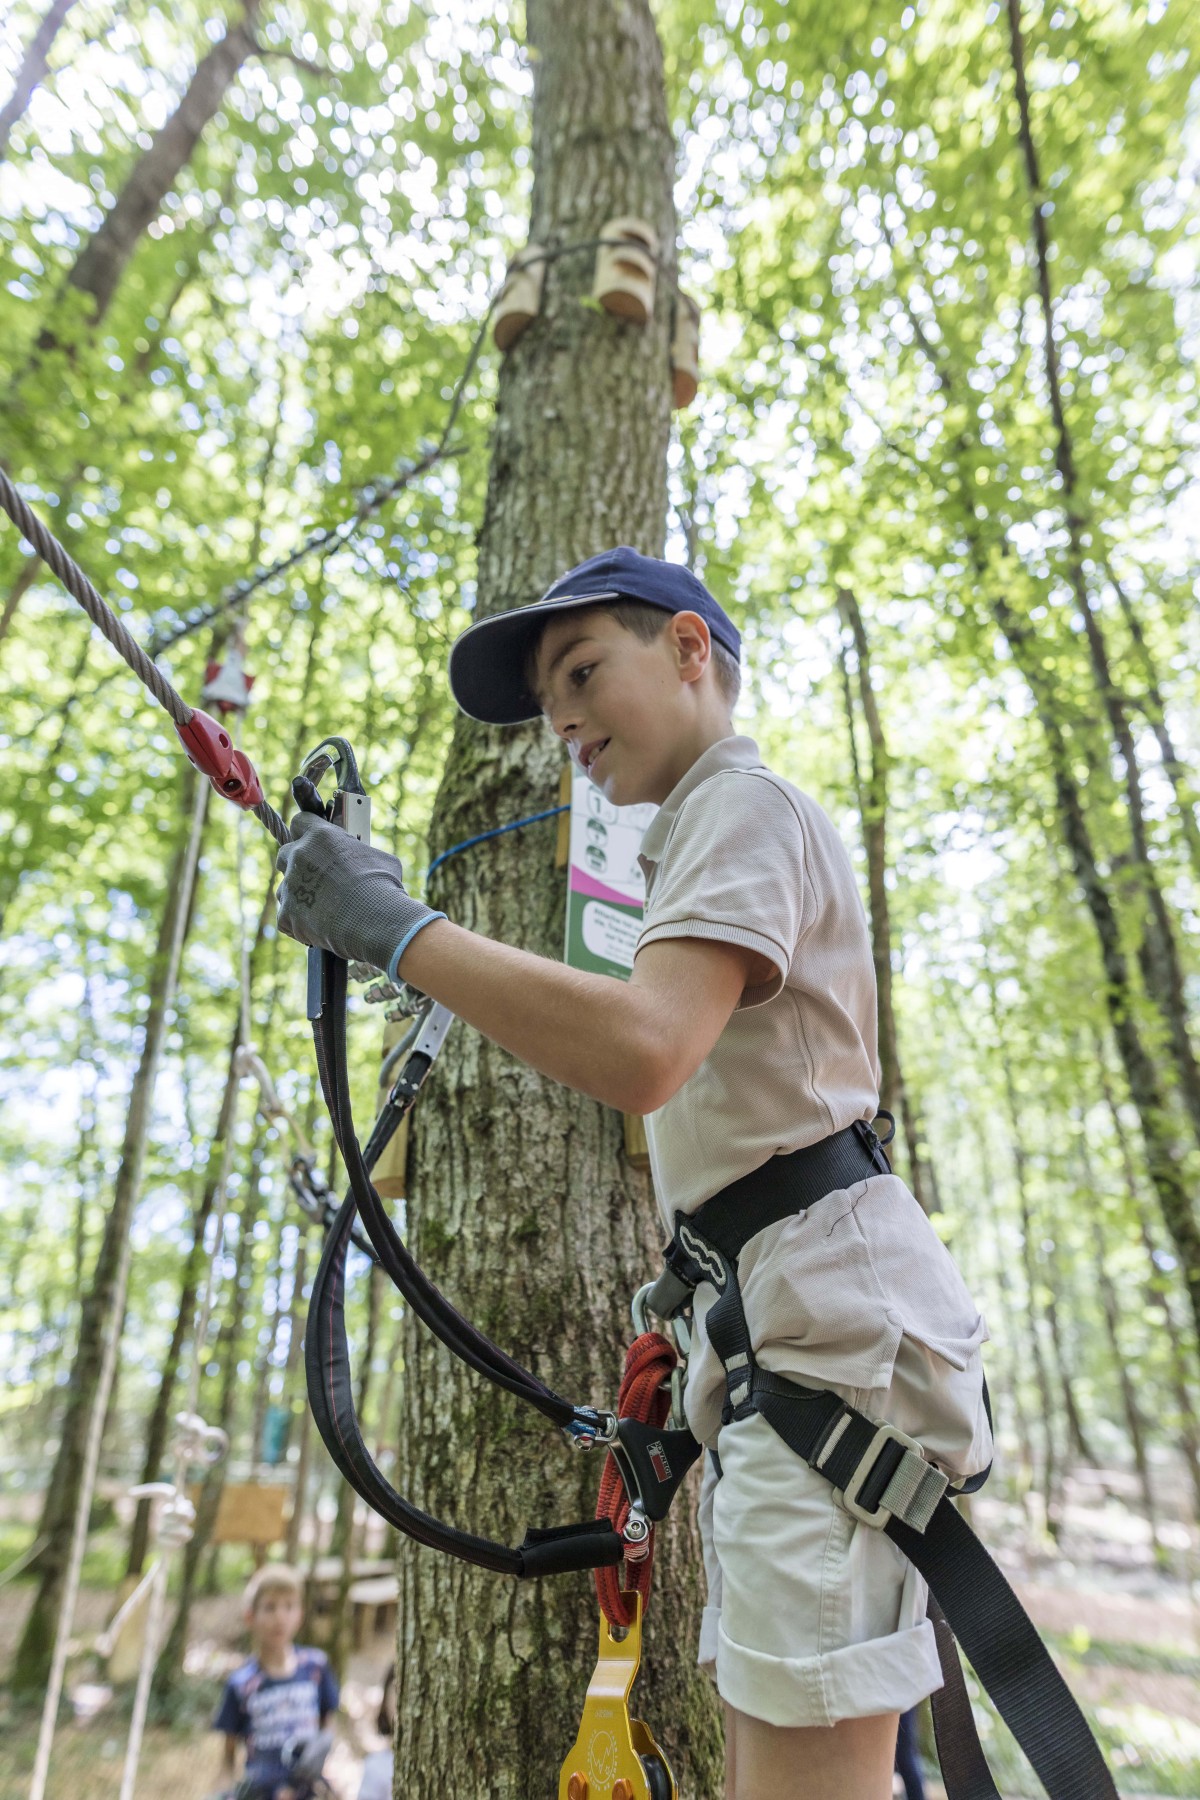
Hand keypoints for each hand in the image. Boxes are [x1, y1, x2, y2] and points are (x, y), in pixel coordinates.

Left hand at [275, 811, 444, 974]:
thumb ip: (359, 854)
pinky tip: (320, 929)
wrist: (374, 920)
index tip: (310, 841)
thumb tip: (364, 860)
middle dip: (296, 865)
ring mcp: (289, 886)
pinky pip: (287, 918)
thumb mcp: (378, 858)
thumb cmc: (383, 887)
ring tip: (323, 910)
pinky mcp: (286, 914)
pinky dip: (299, 924)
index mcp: (321, 836)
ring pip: (285, 889)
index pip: (300, 822)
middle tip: (316, 878)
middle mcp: (299, 856)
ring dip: (299, 897)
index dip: (305, 832)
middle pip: (285, 855)